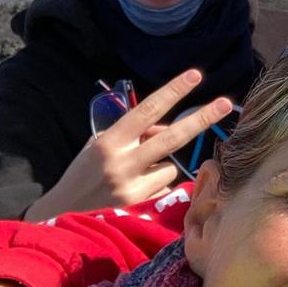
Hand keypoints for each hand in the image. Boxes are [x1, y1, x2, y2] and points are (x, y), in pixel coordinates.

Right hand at [24, 69, 232, 221]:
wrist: (62, 210)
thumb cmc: (85, 170)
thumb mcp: (102, 144)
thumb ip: (135, 134)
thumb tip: (166, 128)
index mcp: (111, 140)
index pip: (147, 110)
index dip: (173, 92)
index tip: (195, 76)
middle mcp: (122, 162)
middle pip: (172, 138)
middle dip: (201, 119)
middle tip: (226, 103)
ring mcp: (132, 186)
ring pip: (169, 166)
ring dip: (159, 165)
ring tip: (132, 173)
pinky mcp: (139, 205)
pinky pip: (163, 185)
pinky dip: (155, 183)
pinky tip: (133, 188)